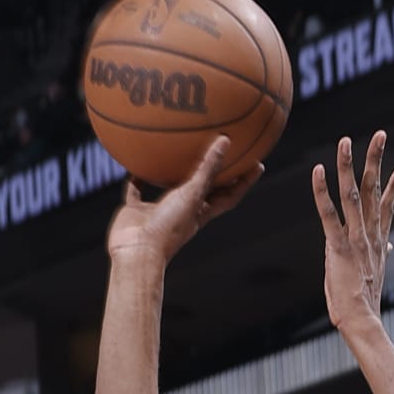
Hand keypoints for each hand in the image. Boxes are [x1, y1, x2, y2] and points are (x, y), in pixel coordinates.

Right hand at [106, 136, 261, 269]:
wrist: (136, 252)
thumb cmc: (168, 228)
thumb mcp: (192, 195)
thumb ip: (207, 169)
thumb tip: (226, 140)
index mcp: (201, 213)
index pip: (230, 196)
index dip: (244, 182)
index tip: (258, 165)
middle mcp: (183, 212)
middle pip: (203, 190)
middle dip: (213, 173)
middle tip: (221, 149)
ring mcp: (160, 212)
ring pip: (168, 187)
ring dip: (173, 171)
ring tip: (178, 148)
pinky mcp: (137, 211)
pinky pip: (137, 189)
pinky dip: (137, 176)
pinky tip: (135, 157)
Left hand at [312, 131, 393, 343]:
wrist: (362, 322)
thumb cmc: (365, 304)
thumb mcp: (376, 273)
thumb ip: (382, 253)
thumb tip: (390, 243)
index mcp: (378, 241)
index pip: (388, 205)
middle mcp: (369, 234)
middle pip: (374, 190)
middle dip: (377, 160)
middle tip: (380, 134)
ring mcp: (354, 239)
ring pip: (352, 194)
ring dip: (349, 165)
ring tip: (345, 140)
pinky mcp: (337, 247)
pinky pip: (327, 214)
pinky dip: (322, 191)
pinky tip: (317, 170)